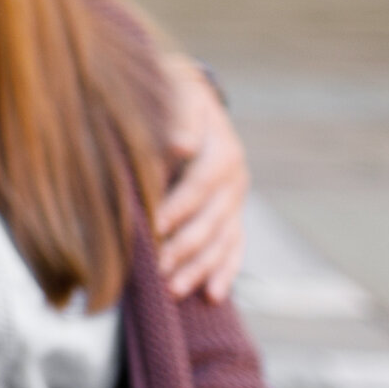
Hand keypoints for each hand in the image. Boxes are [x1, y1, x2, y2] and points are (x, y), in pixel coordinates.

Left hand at [156, 54, 248, 301]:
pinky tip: (213, 295)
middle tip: (156, 269)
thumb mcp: (176, 91)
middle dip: (183, 247)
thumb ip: (180, 116)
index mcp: (222, 150)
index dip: (177, 207)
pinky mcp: (232, 214)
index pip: (199, 185)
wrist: (189, 93)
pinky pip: (234, 247)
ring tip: (173, 290)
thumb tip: (180, 144)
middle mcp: (234, 179)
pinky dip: (224, 271)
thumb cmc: (172, 92)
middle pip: (210, 220)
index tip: (153, 226)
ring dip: (199, 268)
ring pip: (221, 240)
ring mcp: (235, 200)